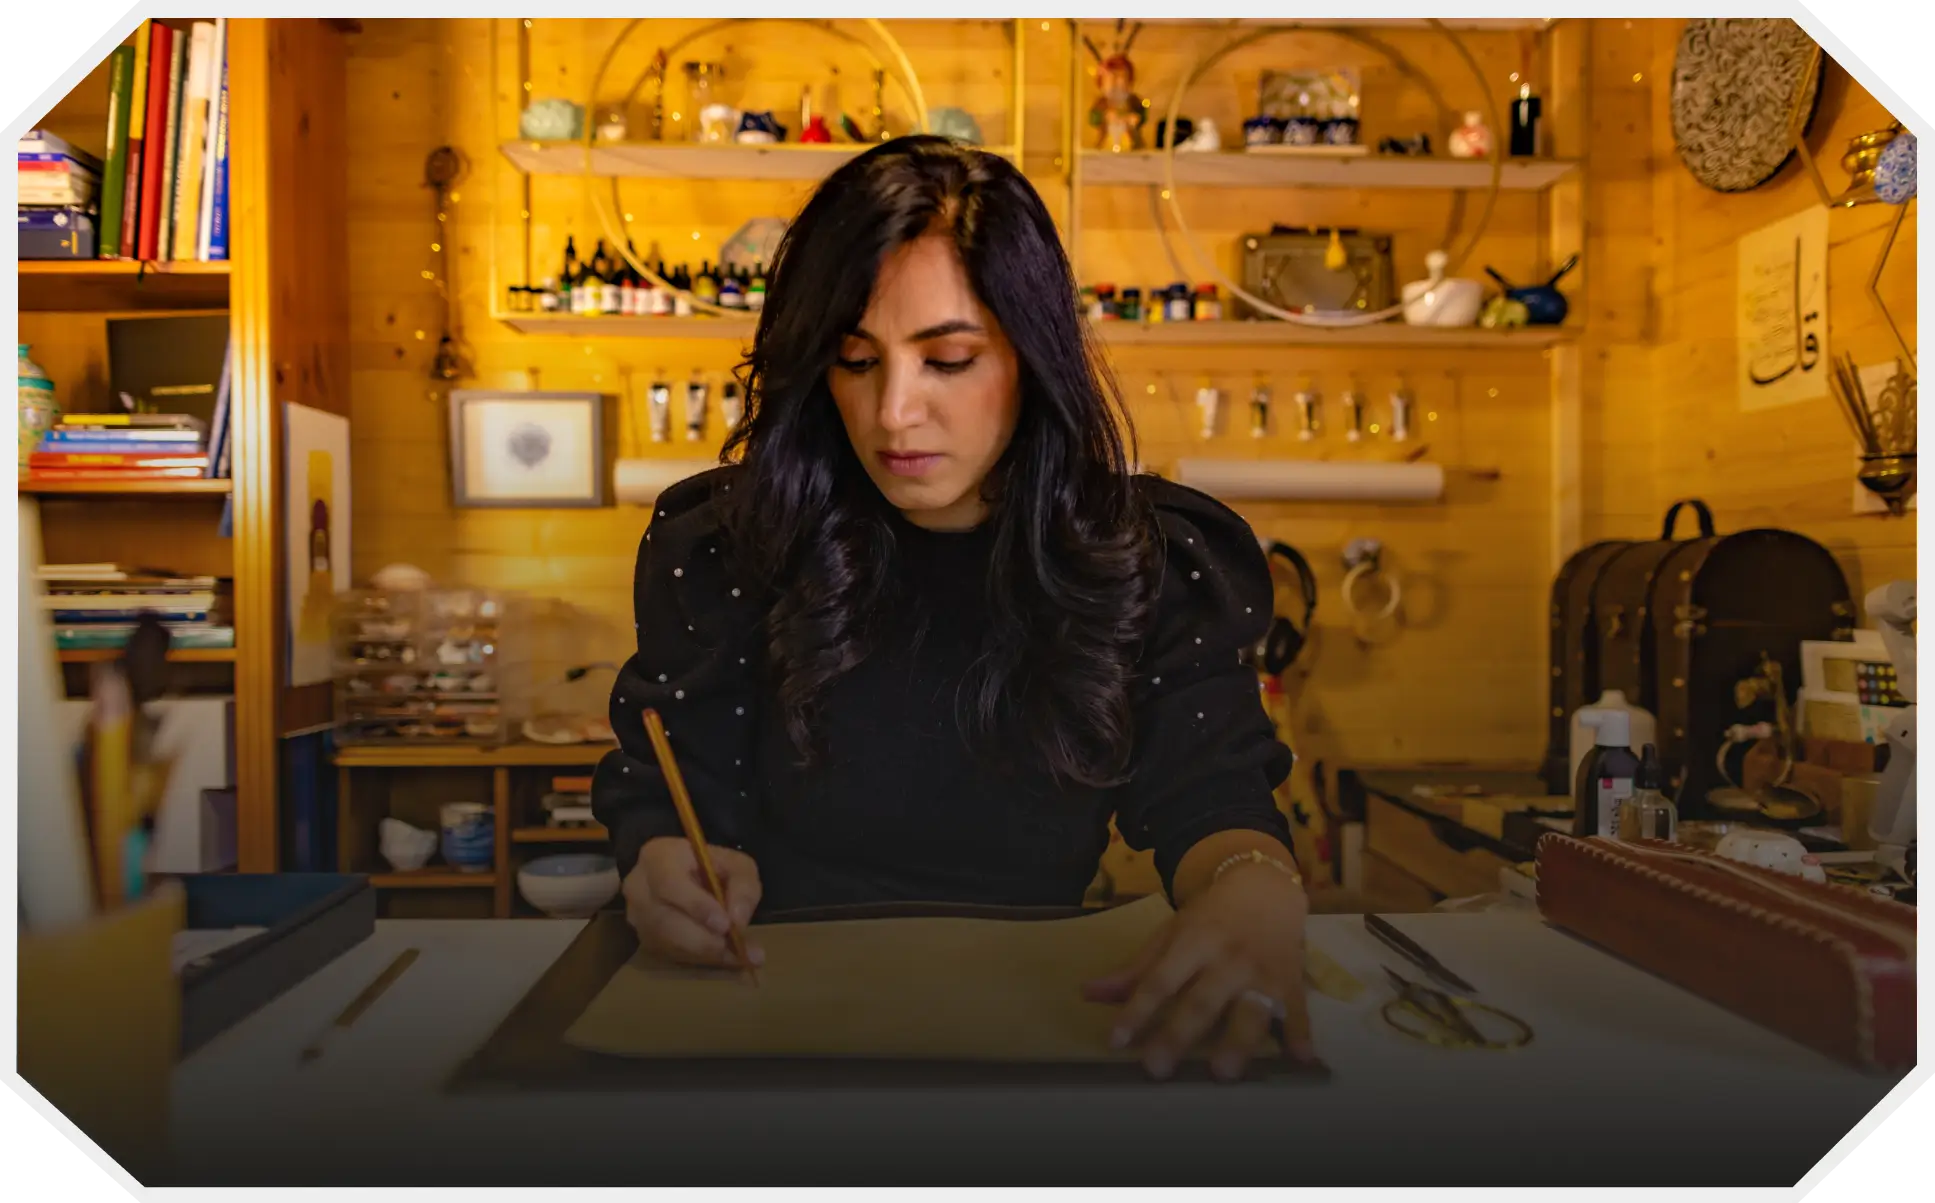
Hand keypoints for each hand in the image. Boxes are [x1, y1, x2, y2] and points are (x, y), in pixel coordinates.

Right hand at [623, 837, 764, 969]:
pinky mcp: (644, 939)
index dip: (696, 906)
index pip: (669, 884)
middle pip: (665, 921)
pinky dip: (701, 959)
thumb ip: (743, 885)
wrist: (683, 874)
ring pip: (668, 943)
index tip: (725, 924)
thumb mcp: (735, 864)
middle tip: (737, 948)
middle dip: (704, 939)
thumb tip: (738, 921)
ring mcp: (636, 917)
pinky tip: (725, 957)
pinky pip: (671, 955)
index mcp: (657, 857)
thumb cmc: (709, 866)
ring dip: (705, 953)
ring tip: (739, 956)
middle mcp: (638, 888)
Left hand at [1083, 863, 1313, 1080]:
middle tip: (1157, 1069)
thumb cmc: (1210, 916)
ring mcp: (1263, 971)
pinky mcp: (1292, 981)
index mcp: (1193, 942)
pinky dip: (1300, 1034)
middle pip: (1202, 1001)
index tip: (1116, 1040)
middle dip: (1179, 1034)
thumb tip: (1088, 994)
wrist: (1265, 887)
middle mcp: (1228, 959)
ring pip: (1251, 1009)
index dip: (1137, 1010)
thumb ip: (1136, 969)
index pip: (1160, 980)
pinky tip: (1300, 1059)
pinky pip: (1298, 1010)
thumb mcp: (1171, 933)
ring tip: (1224, 1073)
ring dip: (1238, 1041)